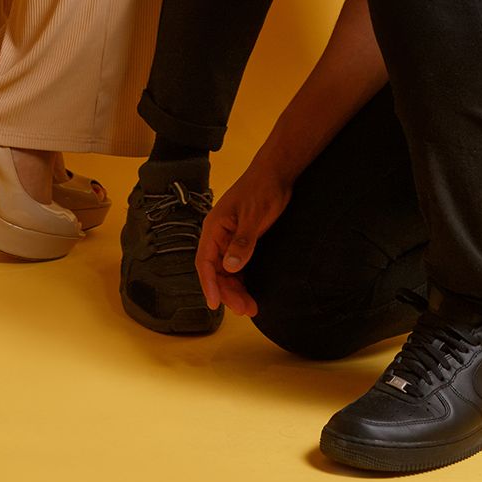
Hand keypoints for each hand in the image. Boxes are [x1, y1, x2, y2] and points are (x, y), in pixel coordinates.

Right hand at [195, 160, 292, 315]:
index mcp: (214, 227)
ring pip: (226, 271)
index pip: (204, 262)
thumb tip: (230, 267)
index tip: (215, 304)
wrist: (277, 173)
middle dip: (227, 292)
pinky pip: (236, 265)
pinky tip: (251, 291)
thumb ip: (242, 242)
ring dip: (236, 289)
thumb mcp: (254, 216)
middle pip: (216, 271)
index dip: (208, 284)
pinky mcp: (241, 240)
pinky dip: (242, 279)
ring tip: (251, 307)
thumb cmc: (263, 189)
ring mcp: (229, 238)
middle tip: (244, 309)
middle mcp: (218, 235)